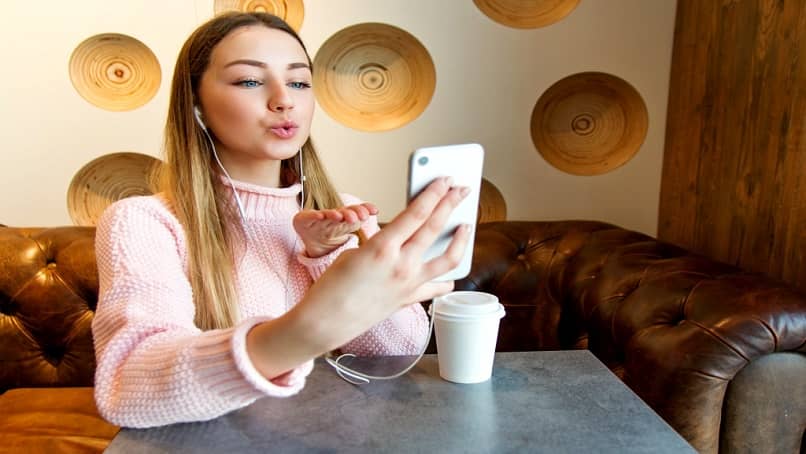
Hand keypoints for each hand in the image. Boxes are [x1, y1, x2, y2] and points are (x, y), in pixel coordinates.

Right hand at [293, 203, 378, 257]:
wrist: (314, 237)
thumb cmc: (333, 228)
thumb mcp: (349, 225)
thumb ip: (361, 216)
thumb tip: (376, 209)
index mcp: (345, 215)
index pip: (355, 211)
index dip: (363, 210)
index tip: (372, 212)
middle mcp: (332, 214)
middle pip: (343, 212)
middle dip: (350, 213)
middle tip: (357, 217)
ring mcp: (318, 216)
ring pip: (328, 214)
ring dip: (334, 214)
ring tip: (339, 217)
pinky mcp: (304, 219)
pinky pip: (309, 216)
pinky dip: (314, 215)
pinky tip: (320, 216)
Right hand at [296, 177, 470, 351]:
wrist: (326, 322)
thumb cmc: (333, 286)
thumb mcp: (354, 252)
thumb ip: (380, 241)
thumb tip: (397, 235)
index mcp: (383, 247)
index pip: (417, 212)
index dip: (434, 192)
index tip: (445, 180)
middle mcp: (401, 265)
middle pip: (434, 227)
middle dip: (451, 203)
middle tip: (462, 190)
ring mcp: (409, 284)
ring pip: (448, 259)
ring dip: (461, 240)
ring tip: (466, 227)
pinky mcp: (410, 299)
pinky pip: (437, 286)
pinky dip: (446, 278)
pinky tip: (451, 271)